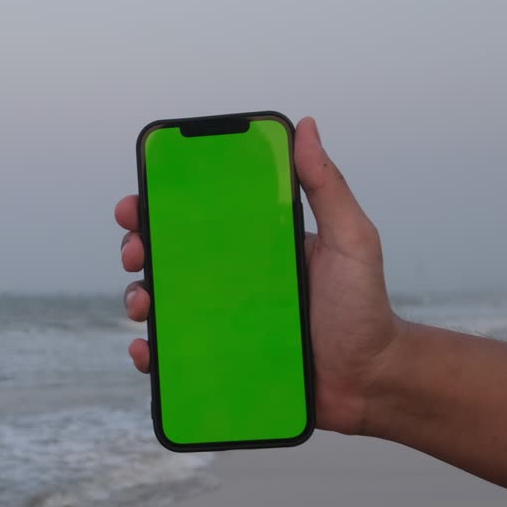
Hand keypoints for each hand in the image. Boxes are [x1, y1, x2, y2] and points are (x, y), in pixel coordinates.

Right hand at [115, 117, 403, 435]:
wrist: (372, 379)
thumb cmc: (364, 307)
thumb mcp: (350, 240)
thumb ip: (328, 187)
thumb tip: (306, 127)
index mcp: (252, 245)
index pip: (196, 217)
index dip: (158, 206)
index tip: (139, 201)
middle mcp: (230, 279)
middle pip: (166, 257)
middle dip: (137, 249)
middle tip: (135, 253)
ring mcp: (221, 321)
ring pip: (162, 304)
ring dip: (137, 299)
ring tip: (142, 306)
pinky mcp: (220, 360)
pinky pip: (173, 355)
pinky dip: (150, 352)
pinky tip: (145, 350)